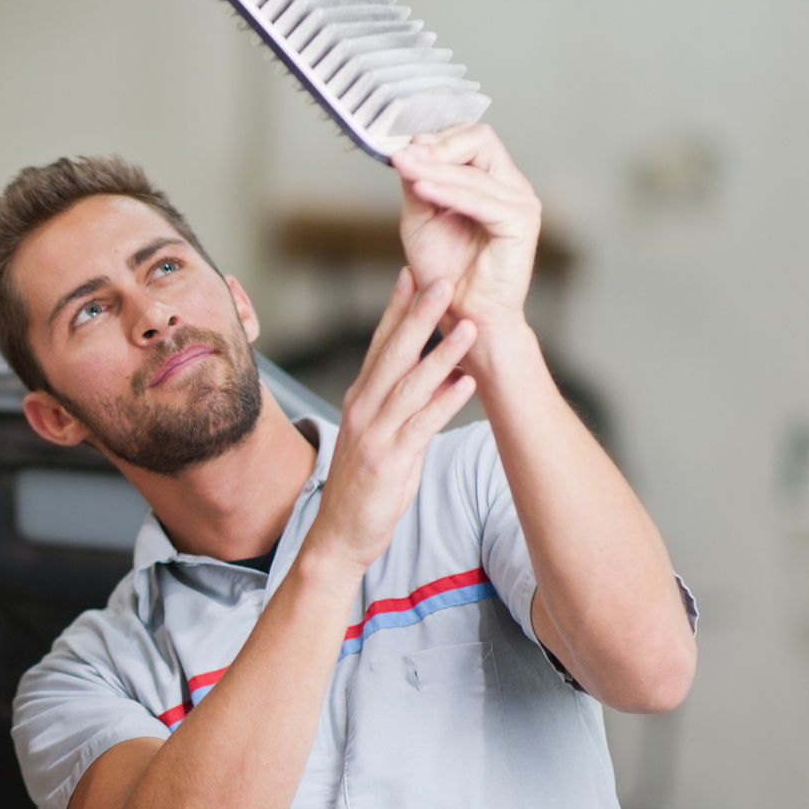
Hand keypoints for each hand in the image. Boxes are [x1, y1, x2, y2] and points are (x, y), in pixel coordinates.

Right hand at [306, 269, 478, 575]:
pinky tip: (466, 384)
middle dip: (418, 315)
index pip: (378, 344)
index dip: (396, 308)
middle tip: (441, 281)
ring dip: (442, 353)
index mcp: (360, 399)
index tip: (412, 274)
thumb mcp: (379, 435)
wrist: (339, 535)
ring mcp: (374, 435)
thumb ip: (404, 403)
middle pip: (393, 354)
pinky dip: (444, 403)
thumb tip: (439, 372)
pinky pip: (421, 426)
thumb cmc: (364, 485)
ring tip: (468, 327)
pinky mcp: (389, 461)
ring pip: (410, 385)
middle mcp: (363, 410)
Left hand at [392, 123, 541, 360]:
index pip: (470, 136)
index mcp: (492, 181)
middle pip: (480, 138)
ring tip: (403, 167)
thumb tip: (409, 149)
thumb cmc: (445, 272)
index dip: (435, 138)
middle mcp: (511, 186)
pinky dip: (448, 191)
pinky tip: (421, 188)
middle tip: (402, 155)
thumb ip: (419, 184)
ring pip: (475, 169)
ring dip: (433, 167)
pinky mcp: (521, 222)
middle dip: (437, 146)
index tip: (401, 147)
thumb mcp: (421, 219)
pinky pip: (481, 199)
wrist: (463, 316)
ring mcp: (521, 202)